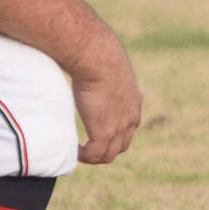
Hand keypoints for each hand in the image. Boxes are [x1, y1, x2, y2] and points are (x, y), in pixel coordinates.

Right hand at [68, 33, 140, 164]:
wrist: (96, 56)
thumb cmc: (96, 53)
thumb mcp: (108, 66)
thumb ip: (103, 73)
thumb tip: (88, 64)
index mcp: (134, 102)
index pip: (129, 127)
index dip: (114, 134)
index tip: (96, 132)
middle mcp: (131, 117)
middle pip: (122, 146)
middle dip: (106, 149)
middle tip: (87, 147)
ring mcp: (119, 127)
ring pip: (109, 155)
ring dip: (94, 156)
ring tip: (79, 152)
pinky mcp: (103, 131)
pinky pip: (95, 155)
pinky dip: (85, 157)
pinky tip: (74, 151)